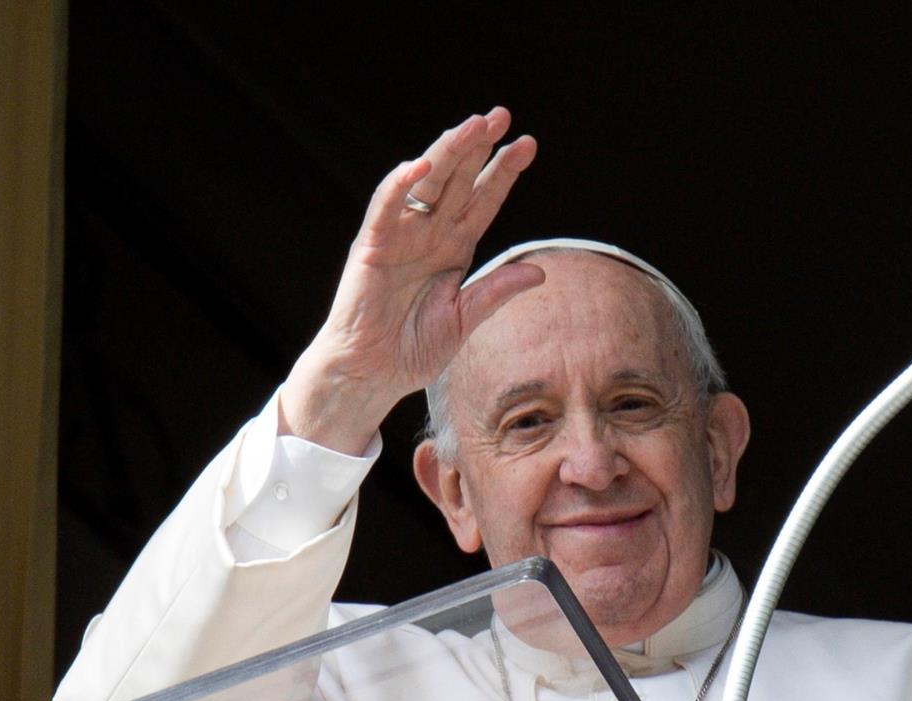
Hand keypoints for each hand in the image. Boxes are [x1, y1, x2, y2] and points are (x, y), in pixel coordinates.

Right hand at [279, 106, 541, 453]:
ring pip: (428, 183)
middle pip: (459, 180)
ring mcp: (401, 236)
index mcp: (454, 249)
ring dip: (449, 152)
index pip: (484, 201)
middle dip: (479, 148)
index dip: (504, 173)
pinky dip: (401, 184)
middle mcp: (429, 234)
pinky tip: (423, 164)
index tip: (527, 144)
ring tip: (474, 125)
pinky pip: (386, 207)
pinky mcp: (372, 245)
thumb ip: (496, 292)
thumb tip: (540, 271)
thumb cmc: (413, 351)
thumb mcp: (464, 319)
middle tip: (501, 115)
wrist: (371, 374)